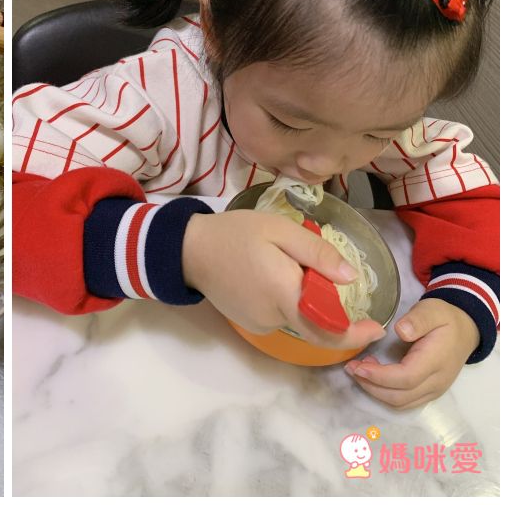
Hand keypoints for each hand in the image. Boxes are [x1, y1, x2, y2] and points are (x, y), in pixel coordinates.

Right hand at [183, 210, 385, 350]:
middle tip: (309, 266)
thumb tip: (352, 279)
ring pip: (297, 317)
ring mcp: (259, 323)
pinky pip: (280, 316)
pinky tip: (268, 276)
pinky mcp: (249, 323)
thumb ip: (318, 255)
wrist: (189, 249)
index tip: (376, 328)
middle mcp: (274, 317)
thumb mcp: (280, 230)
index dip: (355, 334)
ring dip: (302, 298)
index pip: (329, 329)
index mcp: (285, 294)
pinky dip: (285, 301)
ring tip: (281, 264)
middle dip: (325, 302)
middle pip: (315, 321)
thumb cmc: (236, 234)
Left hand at [344, 298, 479, 409]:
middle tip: (351, 367)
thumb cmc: (445, 319)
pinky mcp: (428, 393)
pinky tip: (372, 375)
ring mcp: (433, 391)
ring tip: (359, 369)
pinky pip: (403, 402)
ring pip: (400, 403)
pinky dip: (383, 393)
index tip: (358, 366)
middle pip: (400, 397)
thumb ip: (418, 320)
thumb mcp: (432, 310)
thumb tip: (401, 331)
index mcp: (436, 361)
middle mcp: (436, 382)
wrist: (465, 332)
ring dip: (375, 391)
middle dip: (371, 385)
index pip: (406, 378)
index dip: (380, 376)